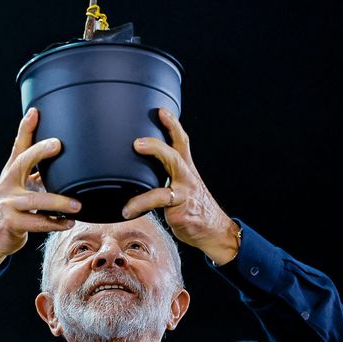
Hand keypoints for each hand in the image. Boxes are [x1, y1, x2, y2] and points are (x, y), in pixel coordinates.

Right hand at [0, 108, 81, 270]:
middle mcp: (7, 183)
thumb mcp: (21, 187)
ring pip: (34, 200)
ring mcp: (7, 203)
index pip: (19, 146)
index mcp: (12, 172)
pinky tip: (68, 223)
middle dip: (39, 151)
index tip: (35, 112)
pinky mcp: (11, 222)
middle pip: (21, 162)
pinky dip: (54, 223)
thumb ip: (37, 174)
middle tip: (58, 144)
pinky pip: (36, 223)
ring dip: (57, 202)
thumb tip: (63, 159)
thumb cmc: (13, 208)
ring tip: (76, 205)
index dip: (26, 128)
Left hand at [122, 109, 240, 264]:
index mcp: (187, 169)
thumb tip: (139, 165)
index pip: (181, 141)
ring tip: (128, 191)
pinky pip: (157, 205)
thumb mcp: (183, 185)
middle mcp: (187, 178)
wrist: (215, 231)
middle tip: (136, 143)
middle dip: (156, 146)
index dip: (172, 125)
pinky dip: (140, 206)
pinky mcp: (179, 210)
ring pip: (166, 185)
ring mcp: (184, 194)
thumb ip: (167, 174)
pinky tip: (127, 210)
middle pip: (174, 156)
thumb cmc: (193, 206)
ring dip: (145, 189)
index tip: (161, 111)